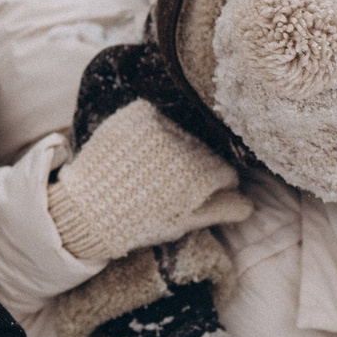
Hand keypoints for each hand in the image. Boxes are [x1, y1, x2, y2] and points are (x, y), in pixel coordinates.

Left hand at [49, 99, 245, 263]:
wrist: (87, 207)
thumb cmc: (137, 222)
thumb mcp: (182, 222)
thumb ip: (219, 210)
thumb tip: (249, 205)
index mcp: (200, 175)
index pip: (225, 173)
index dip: (215, 188)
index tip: (199, 196)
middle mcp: (184, 145)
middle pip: (205, 152)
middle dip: (196, 166)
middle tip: (171, 184)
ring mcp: (159, 126)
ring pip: (183, 134)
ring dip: (176, 146)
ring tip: (154, 169)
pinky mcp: (137, 114)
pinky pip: (157, 117)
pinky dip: (153, 130)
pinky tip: (141, 152)